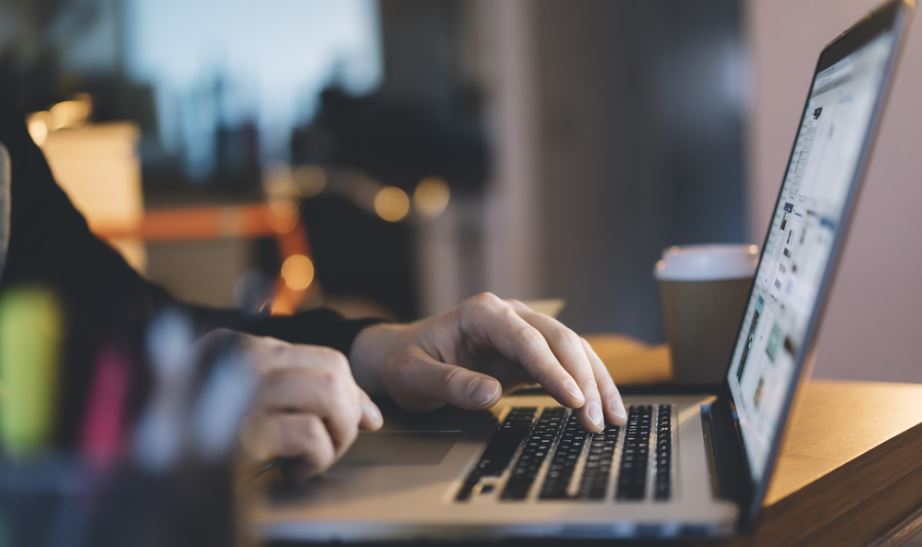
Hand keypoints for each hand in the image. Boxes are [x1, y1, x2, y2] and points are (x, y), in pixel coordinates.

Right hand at [212, 331, 382, 477]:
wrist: (152, 482)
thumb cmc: (204, 445)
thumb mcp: (250, 407)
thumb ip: (303, 396)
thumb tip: (371, 415)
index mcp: (239, 347)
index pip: (325, 358)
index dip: (353, 393)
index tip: (362, 422)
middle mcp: (238, 359)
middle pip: (333, 373)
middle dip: (348, 415)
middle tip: (331, 447)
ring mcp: (237, 391)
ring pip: (329, 396)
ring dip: (335, 438)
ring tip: (312, 459)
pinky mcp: (241, 432)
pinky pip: (310, 435)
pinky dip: (316, 460)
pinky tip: (292, 472)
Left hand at [350, 293, 625, 431]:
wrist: (400, 356)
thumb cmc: (406, 362)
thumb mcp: (415, 376)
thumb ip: (451, 384)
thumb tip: (491, 395)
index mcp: (483, 312)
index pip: (527, 340)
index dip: (553, 370)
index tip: (573, 399)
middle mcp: (509, 315)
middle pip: (560, 340)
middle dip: (583, 380)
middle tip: (595, 420)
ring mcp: (522, 332)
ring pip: (572, 350)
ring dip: (594, 383)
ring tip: (612, 418)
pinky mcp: (528, 353)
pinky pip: (566, 365)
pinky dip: (586, 385)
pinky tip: (603, 407)